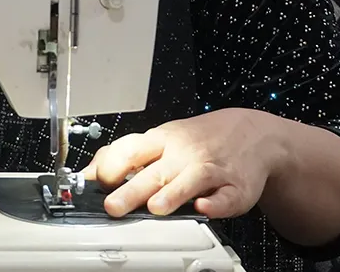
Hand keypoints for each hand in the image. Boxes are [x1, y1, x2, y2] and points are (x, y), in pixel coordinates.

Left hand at [84, 108, 289, 218]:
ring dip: (173, 194)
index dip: (112, 167)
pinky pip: (227, 197)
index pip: (130, 150)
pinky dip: (217, 203)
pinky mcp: (237, 188)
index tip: (97, 183)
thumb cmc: (196, 140)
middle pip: (155, 171)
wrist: (250, 132)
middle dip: (132, 190)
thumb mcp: (160, 139)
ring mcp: (211, 169)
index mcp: (161, 141)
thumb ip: (127, 156)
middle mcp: (184, 154)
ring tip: (156, 207)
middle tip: (113, 206)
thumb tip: (88, 175)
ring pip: (190, 181)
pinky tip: (205, 207)